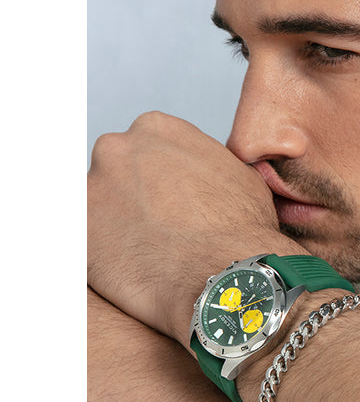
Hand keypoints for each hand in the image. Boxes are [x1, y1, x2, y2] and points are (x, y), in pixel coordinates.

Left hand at [87, 111, 301, 343]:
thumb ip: (205, 165)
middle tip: (157, 230)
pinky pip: (84, 244)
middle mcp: (116, 149)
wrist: (227, 273)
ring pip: (97, 209)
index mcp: (156, 128)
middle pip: (114, 173)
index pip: (143, 149)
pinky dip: (103, 258)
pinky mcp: (76, 233)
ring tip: (148, 256)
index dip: (158, 180)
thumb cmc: (240, 229)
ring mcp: (91, 189)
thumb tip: (203, 177)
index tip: (170, 203)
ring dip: (115, 228)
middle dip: (130, 199)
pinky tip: (134, 272)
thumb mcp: (237, 173)